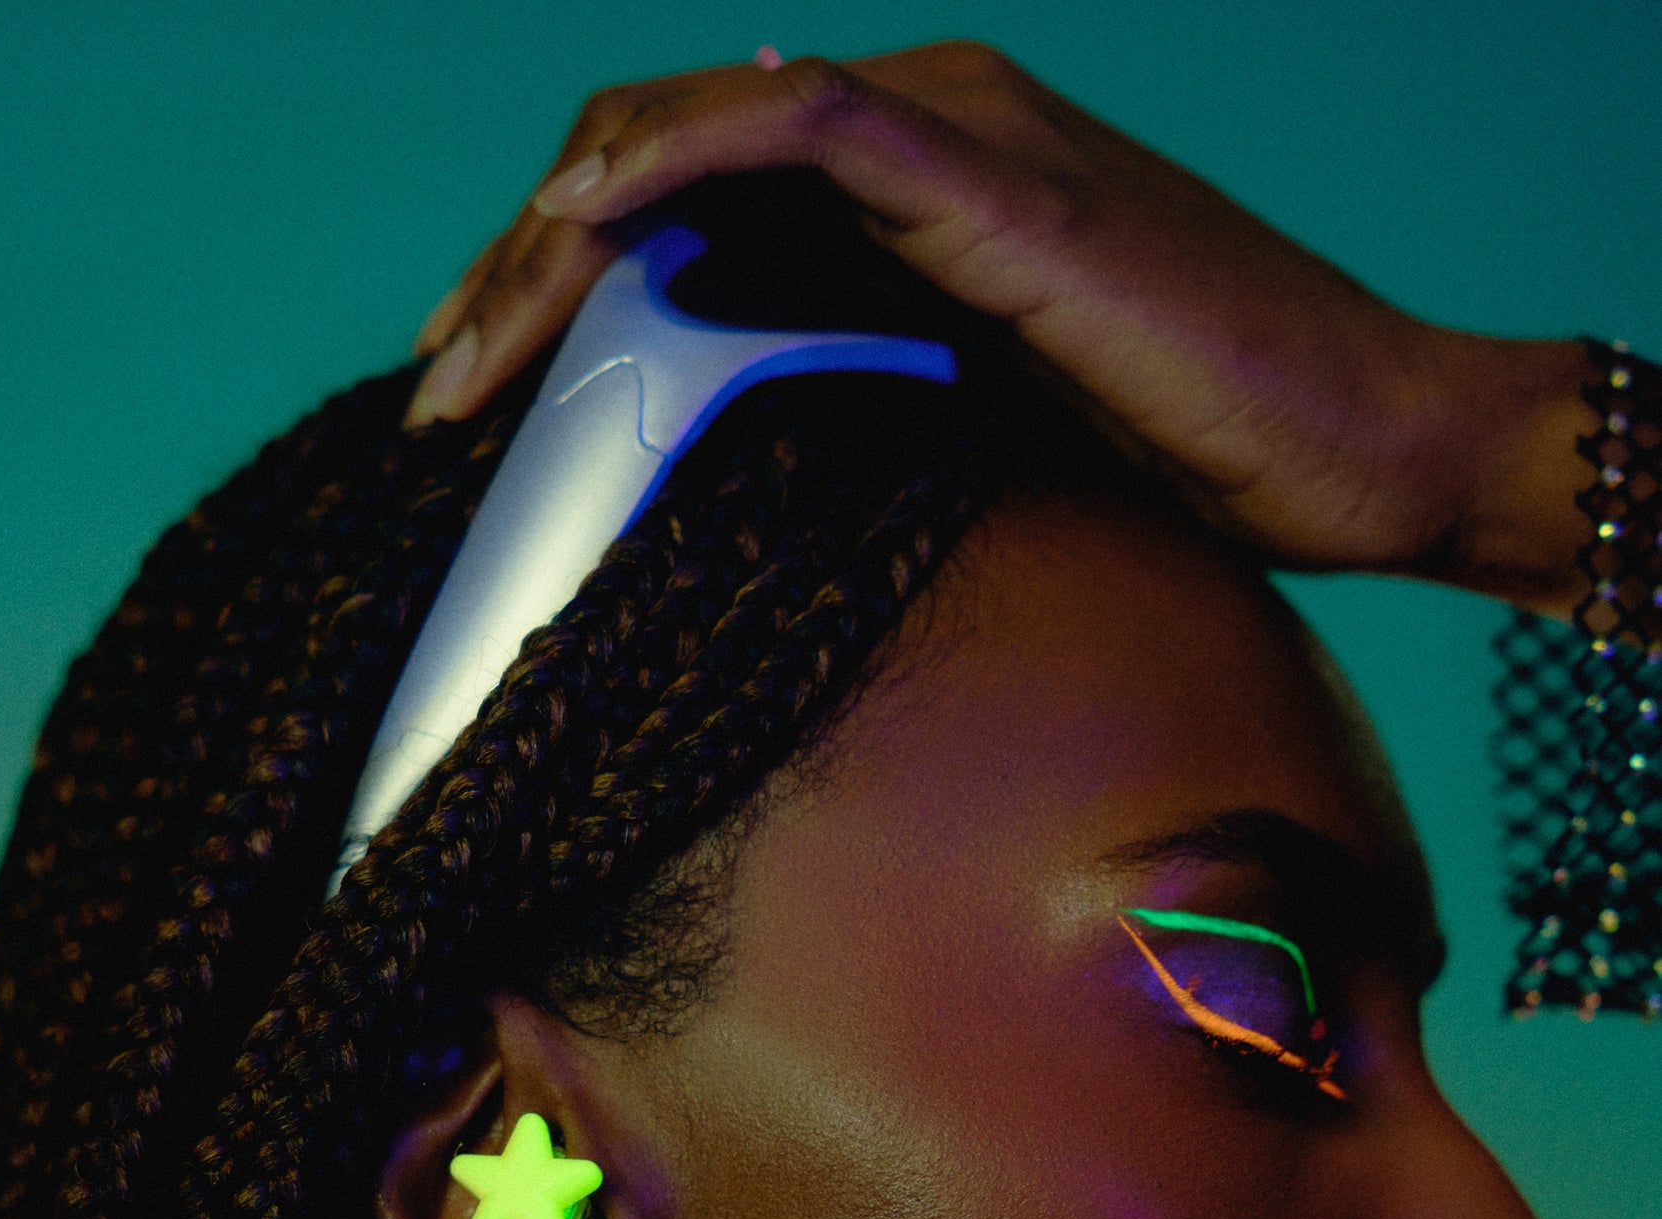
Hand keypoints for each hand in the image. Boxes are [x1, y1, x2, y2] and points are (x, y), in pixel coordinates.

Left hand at [403, 44, 1589, 615]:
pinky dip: (675, 161)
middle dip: (522, 268)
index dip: (560, 282)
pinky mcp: (996, 175)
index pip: (690, 199)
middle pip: (660, 157)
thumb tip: (745, 498)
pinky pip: (798, 127)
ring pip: (696, 132)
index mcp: (910, 191)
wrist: (1374, 443)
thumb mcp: (989, 439)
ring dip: (557, 235)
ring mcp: (961, 134)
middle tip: (436, 388)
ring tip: (463, 350)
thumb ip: (869, 417)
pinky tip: (580, 227)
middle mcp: (921, 130)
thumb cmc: (1206, 464)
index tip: (478, 388)